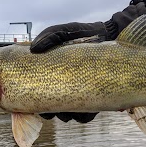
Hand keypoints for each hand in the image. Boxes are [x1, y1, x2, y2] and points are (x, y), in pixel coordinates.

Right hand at [32, 0, 145, 122]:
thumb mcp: (64, 31)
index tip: (36, 105)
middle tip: (53, 110)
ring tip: (69, 112)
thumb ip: (50, 36)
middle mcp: (67, 85)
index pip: (41, 93)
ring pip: (71, 113)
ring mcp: (82, 91)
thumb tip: (35, 48)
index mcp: (55, 74)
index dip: (37, 103)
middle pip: (54, 107)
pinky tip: (86, 109)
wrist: (111, 34)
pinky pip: (90, 112)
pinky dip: (86, 114)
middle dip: (52, 112)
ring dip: (68, 115)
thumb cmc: (84, 33)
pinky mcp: (98, 95)